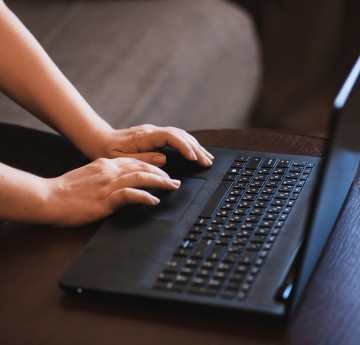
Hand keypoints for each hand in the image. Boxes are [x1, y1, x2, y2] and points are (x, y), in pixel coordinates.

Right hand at [46, 157, 180, 226]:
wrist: (48, 197)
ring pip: (141, 178)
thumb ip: (106, 175)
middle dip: (162, 174)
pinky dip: (144, 197)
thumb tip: (121, 181)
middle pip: (142, 167)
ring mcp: (108, 184)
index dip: (153, 166)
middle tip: (175, 181)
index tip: (164, 173)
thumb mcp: (89, 176)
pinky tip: (154, 201)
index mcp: (106, 165)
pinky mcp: (105, 199)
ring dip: (160, 182)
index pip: (135, 162)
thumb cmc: (67, 190)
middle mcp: (110, 171)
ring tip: (172, 187)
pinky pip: (130, 195)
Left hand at [91, 124, 213, 167]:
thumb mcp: (122, 159)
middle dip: (196, 148)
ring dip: (195, 146)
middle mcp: (152, 131)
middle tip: (207, 162)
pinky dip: (188, 145)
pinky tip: (195, 152)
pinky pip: (176, 138)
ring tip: (207, 158)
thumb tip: (164, 159)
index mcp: (145, 136)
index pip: (170, 137)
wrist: (100, 140)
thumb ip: (143, 159)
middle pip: (180, 135)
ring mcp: (155, 132)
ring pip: (180, 135)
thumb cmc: (109, 151)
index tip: (193, 158)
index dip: (184, 147)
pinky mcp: (156, 136)